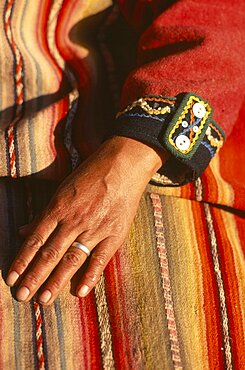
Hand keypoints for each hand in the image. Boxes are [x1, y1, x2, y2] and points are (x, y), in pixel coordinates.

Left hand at [6, 137, 166, 304]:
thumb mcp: (63, 188)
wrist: (123, 164)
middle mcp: (74, 220)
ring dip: (56, 281)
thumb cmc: (91, 174)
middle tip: (22, 296)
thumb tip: (24, 231)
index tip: (11, 278)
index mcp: (59, 207)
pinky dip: (91, 276)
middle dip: (34, 276)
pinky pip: (100, 258)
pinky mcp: (114, 233)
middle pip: (50, 253)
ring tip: (44, 300)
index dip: (22, 259)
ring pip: (72, 259)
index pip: (36, 239)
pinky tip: (80, 292)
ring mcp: (95, 228)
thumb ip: (45, 213)